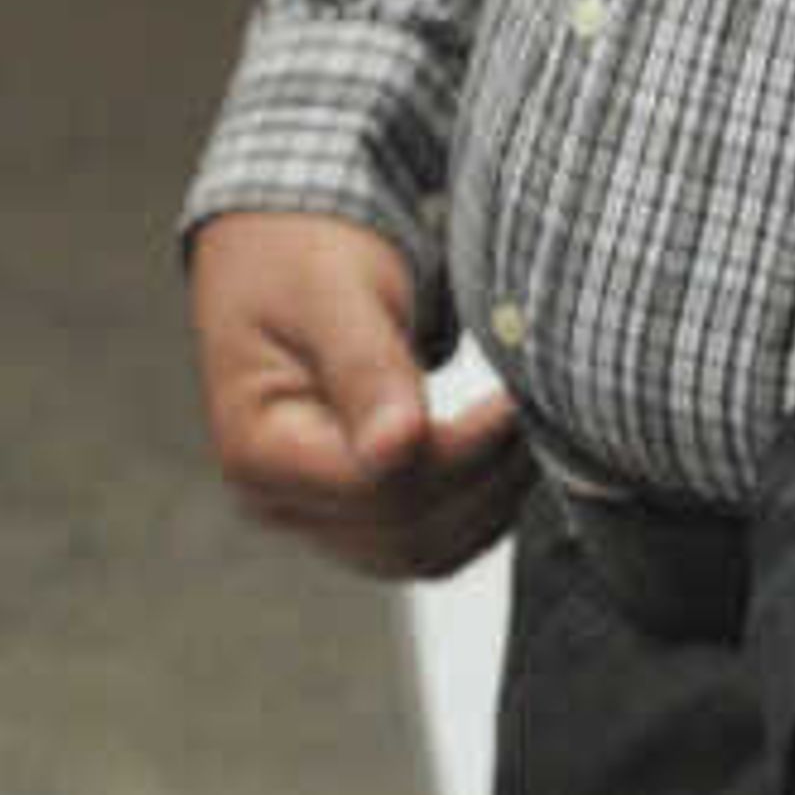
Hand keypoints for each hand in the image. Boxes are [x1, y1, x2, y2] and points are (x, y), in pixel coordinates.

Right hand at [188, 208, 527, 578]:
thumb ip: (365, 368)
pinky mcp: (358, 508)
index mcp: (257, 448)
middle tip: (538, 409)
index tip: (514, 402)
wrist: (280, 243)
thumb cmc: (301, 253)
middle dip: (486, 477)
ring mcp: (317, 513)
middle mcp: (278, 499)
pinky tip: (509, 449)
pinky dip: (481, 504)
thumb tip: (396, 446)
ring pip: (426, 551)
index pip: (379, 486)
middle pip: (407, 532)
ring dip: (493, 499)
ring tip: (532, 427)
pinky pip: (431, 538)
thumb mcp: (331, 293)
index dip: (461, 452)